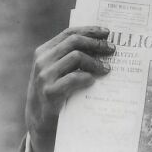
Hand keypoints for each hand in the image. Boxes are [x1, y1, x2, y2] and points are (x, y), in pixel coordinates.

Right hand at [25, 26, 113, 151]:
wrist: (40, 121)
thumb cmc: (54, 91)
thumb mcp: (56, 70)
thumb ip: (69, 56)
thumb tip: (100, 43)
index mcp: (43, 51)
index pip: (69, 33)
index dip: (90, 30)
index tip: (107, 33)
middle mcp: (42, 61)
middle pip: (74, 42)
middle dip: (96, 44)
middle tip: (112, 49)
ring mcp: (44, 76)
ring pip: (76, 57)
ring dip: (95, 62)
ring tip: (106, 69)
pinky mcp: (49, 92)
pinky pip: (74, 78)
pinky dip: (87, 77)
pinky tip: (93, 80)